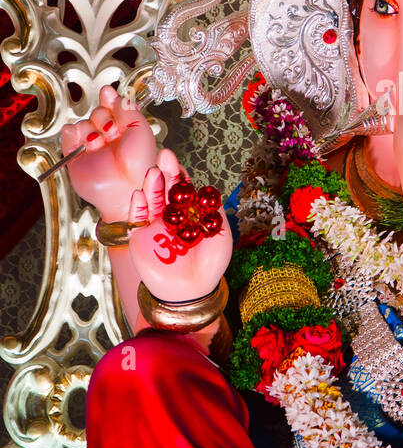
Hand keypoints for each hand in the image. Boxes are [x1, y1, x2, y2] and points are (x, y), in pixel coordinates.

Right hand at [62, 85, 157, 221]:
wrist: (124, 189)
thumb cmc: (140, 165)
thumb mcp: (141, 131)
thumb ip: (129, 110)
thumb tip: (116, 95)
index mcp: (125, 131)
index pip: (113, 108)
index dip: (109, 99)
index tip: (107, 93)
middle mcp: (108, 138)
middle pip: (97, 113)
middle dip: (103, 118)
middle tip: (112, 131)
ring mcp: (91, 146)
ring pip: (83, 122)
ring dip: (91, 129)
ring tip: (100, 143)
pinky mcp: (76, 155)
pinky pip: (68, 133)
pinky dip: (73, 133)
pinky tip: (85, 142)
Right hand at [128, 160, 232, 304]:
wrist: (191, 291)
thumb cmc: (209, 265)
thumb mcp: (221, 236)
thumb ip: (217, 214)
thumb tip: (213, 192)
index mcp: (190, 213)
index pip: (184, 190)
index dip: (181, 176)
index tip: (179, 164)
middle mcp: (170, 216)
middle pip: (166, 190)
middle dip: (166, 173)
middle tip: (165, 156)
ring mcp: (154, 226)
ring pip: (150, 200)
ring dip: (151, 185)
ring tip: (154, 172)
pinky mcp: (140, 238)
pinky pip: (137, 219)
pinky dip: (137, 206)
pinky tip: (139, 195)